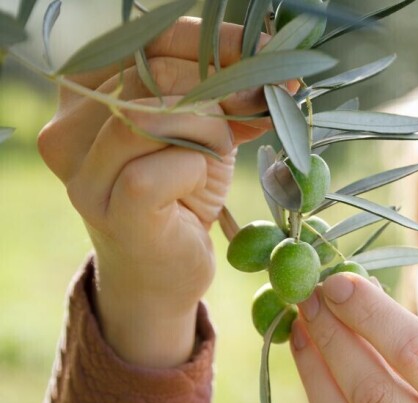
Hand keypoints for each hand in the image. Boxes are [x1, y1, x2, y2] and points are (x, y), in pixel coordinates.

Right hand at [38, 18, 278, 366]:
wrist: (162, 272)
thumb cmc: (181, 194)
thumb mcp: (204, 130)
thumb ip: (222, 94)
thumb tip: (272, 70)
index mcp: (85, 92)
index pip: (147, 40)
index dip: (212, 42)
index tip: (264, 53)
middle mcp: (70, 128)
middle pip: (153, 75)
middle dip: (221, 90)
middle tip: (261, 107)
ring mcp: (84, 172)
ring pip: (155, 117)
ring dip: (210, 131)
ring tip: (220, 154)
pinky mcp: (111, 209)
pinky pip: (163, 168)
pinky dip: (196, 170)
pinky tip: (197, 187)